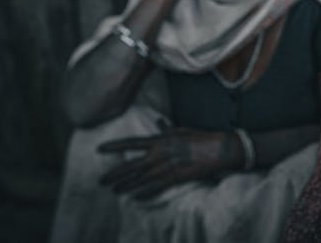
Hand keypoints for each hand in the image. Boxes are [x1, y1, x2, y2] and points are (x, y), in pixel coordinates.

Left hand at [98, 127, 240, 199]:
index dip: (114, 146)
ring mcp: (169, 165)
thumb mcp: (182, 130)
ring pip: (142, 178)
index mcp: (161, 139)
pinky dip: (146, 193)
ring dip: (126, 185)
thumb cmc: (202, 138)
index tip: (100, 149)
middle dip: (115, 174)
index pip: (132, 143)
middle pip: (133, 165)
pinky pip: (158, 187)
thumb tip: (158, 123)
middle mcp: (161, 152)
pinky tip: (135, 198)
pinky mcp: (177, 177)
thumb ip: (167, 129)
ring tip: (113, 190)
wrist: (221, 148)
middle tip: (101, 181)